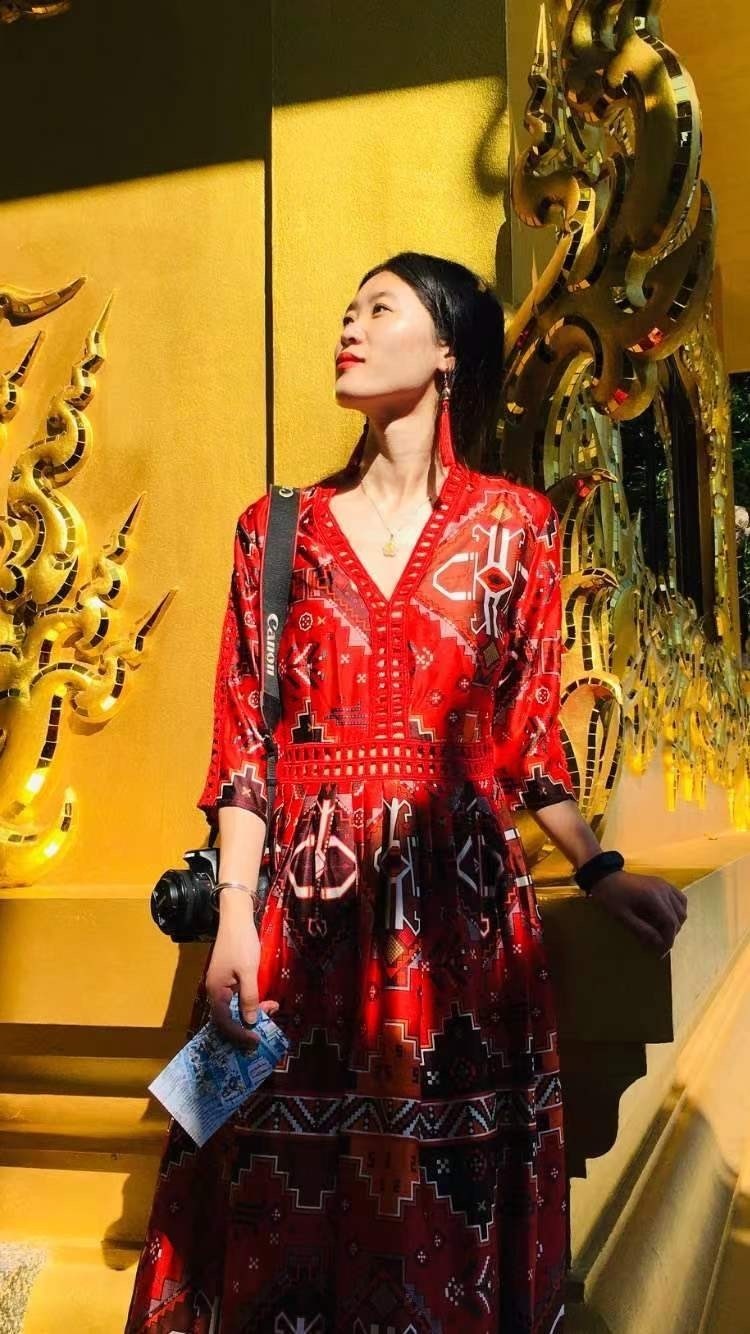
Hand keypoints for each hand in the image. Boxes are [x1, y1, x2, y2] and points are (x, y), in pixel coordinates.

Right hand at [205, 903, 279, 1045]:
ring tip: (272, 1007)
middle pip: (229, 1017)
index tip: (256, 1040)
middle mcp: (216, 991)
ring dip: (253, 1011)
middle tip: (271, 1018)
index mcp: (216, 992)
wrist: (236, 918)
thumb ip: (250, 997)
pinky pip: (238, 998)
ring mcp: (222, 985)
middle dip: (249, 1022)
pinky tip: (265, 999)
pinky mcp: (228, 979)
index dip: (239, 1034)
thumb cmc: (241, 943)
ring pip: (235, 1008)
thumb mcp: (249, 971)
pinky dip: (251, 1001)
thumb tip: (250, 1021)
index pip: (224, 1023)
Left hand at [588, 869, 687, 956]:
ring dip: (676, 922)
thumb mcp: (622, 917)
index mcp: (653, 897)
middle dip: (671, 933)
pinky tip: (667, 918)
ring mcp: (665, 884)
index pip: (670, 922)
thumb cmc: (611, 897)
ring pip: (682, 908)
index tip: (661, 953)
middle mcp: (663, 889)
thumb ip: (642, 930)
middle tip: (660, 945)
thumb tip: (659, 944)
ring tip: (663, 932)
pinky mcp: (663, 883)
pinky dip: (677, 910)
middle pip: (679, 916)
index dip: (668, 940)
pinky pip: (679, 898)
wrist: (606, 877)